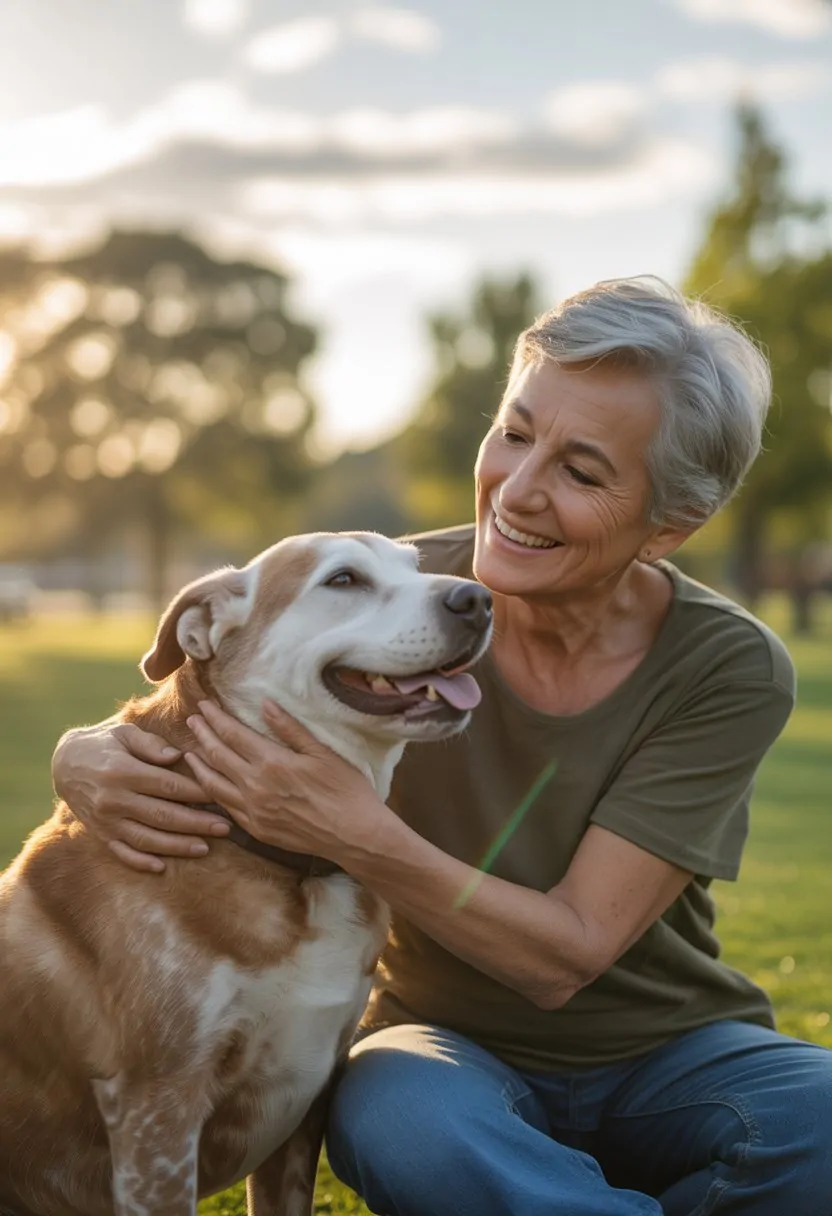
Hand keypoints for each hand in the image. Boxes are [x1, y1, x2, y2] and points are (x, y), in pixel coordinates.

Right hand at [52, 721, 230, 872]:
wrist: (63, 765)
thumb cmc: (103, 743)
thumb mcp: (124, 733)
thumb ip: (151, 744)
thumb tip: (177, 757)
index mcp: (122, 771)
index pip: (167, 786)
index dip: (196, 792)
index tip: (220, 795)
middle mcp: (113, 800)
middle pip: (162, 815)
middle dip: (197, 823)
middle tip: (225, 827)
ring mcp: (106, 821)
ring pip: (147, 839)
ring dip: (177, 846)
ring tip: (205, 848)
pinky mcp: (100, 834)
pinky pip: (122, 853)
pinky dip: (141, 863)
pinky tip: (162, 868)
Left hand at [183, 700, 389, 864]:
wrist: (355, 835)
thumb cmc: (346, 790)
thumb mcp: (322, 752)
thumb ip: (290, 728)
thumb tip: (265, 704)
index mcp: (272, 762)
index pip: (233, 734)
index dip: (215, 718)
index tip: (203, 705)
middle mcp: (256, 787)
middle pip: (217, 756)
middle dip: (202, 735)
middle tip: (191, 720)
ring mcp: (253, 811)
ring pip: (213, 785)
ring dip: (199, 765)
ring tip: (189, 752)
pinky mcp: (257, 829)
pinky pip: (225, 808)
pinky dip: (212, 792)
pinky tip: (210, 785)